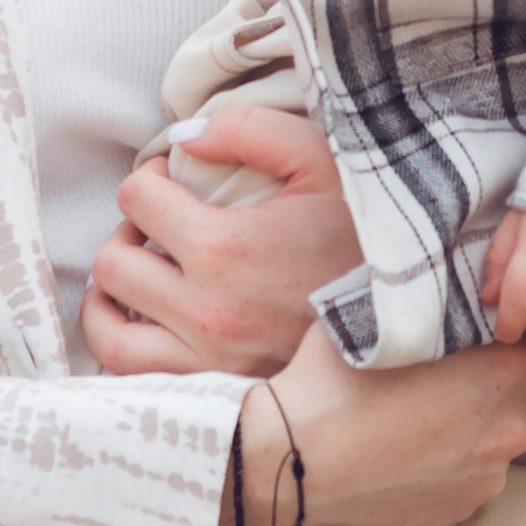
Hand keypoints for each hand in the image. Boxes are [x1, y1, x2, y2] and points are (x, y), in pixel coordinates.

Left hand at [82, 105, 359, 376]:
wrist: (416, 316)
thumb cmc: (367, 235)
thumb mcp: (323, 159)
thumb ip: (249, 130)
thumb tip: (185, 138)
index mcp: (225, 248)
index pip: (136, 199)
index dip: (150, 179)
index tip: (172, 182)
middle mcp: (207, 312)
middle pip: (114, 263)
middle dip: (130, 233)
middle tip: (160, 227)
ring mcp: (208, 363)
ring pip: (109, 331)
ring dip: (113, 297)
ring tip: (142, 276)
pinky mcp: (218, 395)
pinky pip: (134, 380)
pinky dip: (125, 347)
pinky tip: (146, 323)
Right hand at [247, 322, 525, 525]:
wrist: (295, 459)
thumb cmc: (332, 378)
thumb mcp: (384, 314)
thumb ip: (434, 298)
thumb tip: (449, 272)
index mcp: (502, 369)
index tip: (516, 316)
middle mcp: (511, 424)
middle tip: (494, 355)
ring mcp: (492, 472)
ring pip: (514, 431)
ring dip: (495, 415)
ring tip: (444, 407)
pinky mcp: (467, 506)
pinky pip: (481, 471)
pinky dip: (465, 456)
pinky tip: (423, 446)